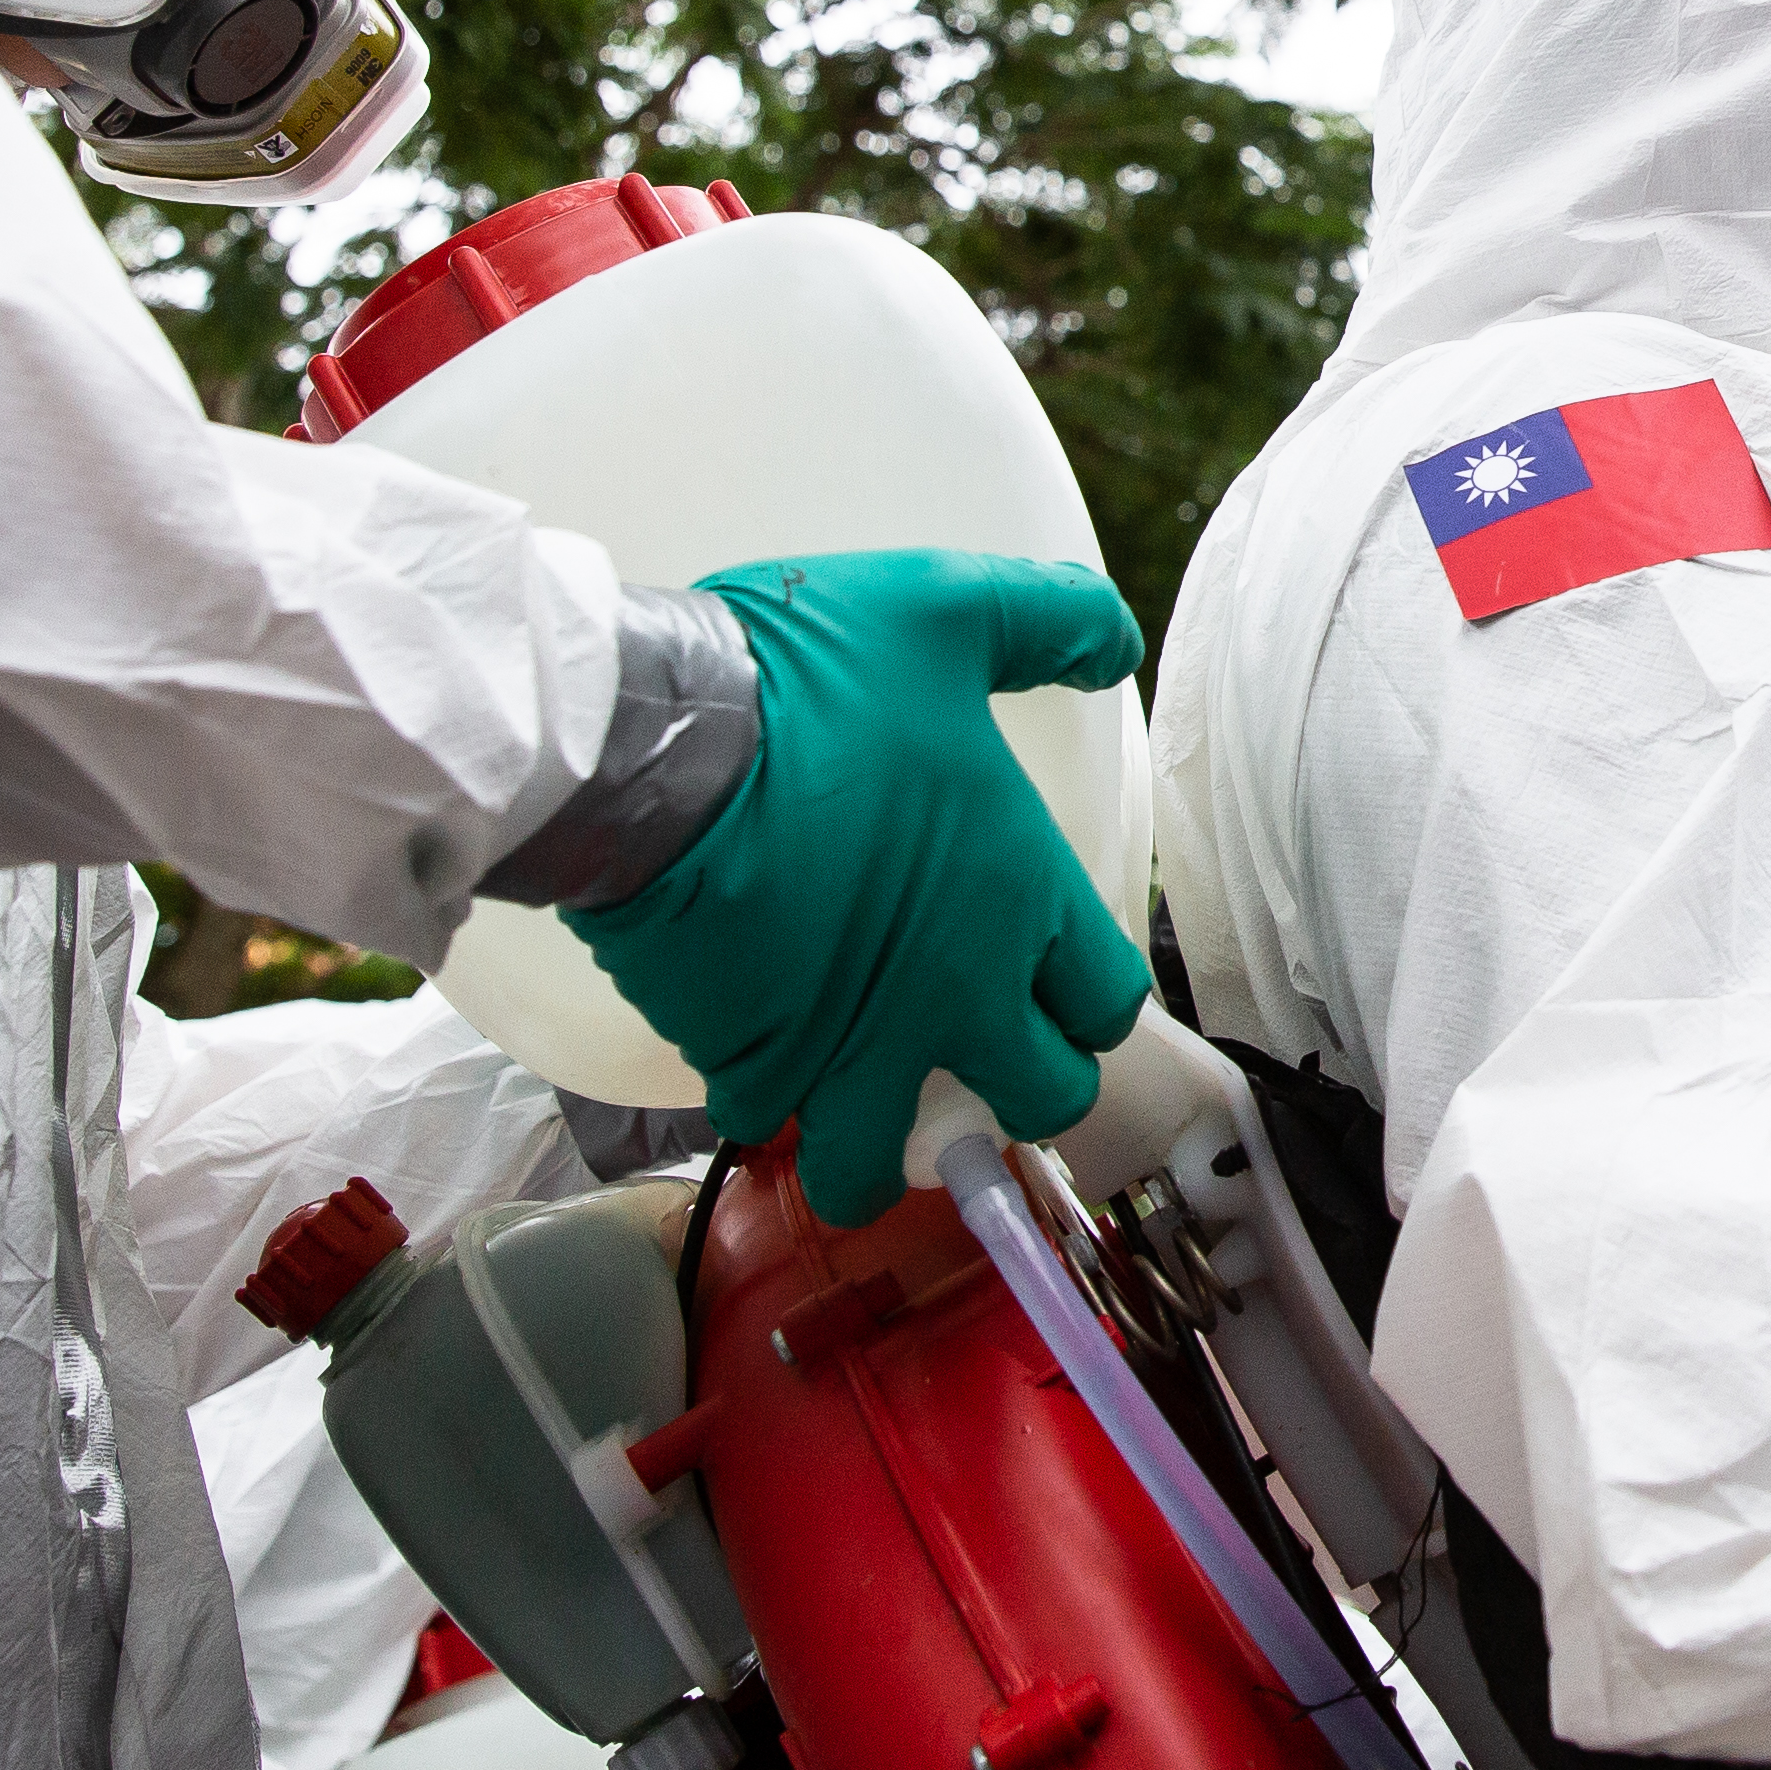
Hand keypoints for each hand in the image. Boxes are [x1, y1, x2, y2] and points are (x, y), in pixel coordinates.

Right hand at [571, 545, 1150, 1226]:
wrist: (658, 746)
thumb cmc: (808, 678)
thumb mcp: (948, 608)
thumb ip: (1049, 621)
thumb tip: (1112, 641)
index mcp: (1016, 897)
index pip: (1107, 1005)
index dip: (1086, 1000)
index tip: (1052, 982)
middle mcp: (952, 993)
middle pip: (1039, 1103)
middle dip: (1019, 1088)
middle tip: (978, 1049)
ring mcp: (850, 1045)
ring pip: (892, 1161)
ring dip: (885, 1144)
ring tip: (865, 1099)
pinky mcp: (750, 1061)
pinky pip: (767, 1119)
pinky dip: (764, 1099)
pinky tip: (755, 1048)